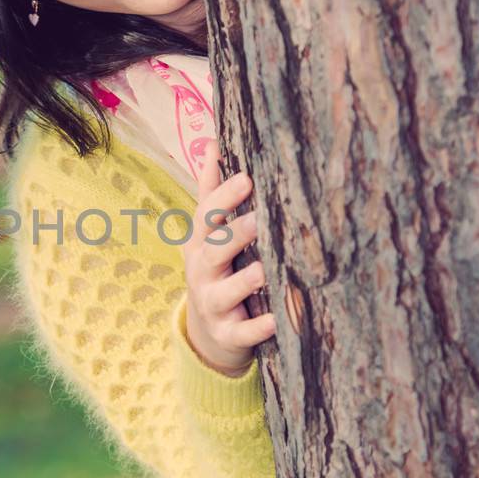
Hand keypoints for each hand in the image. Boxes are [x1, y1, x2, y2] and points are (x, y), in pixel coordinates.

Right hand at [179, 137, 276, 376]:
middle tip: (261, 218)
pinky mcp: (227, 335)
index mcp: (200, 243)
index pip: (208, 216)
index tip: (247, 177)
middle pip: (215, 250)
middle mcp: (202, 272)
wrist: (209, 332)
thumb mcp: (209, 233)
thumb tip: (211, 143)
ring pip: (226, 291)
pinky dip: (258, 328)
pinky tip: (278, 320)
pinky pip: (242, 333)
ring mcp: (213, 304)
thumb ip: (212, 192)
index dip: (224, 197)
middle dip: (236, 234)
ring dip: (245, 280)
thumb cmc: (217, 268)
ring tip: (264, 270)